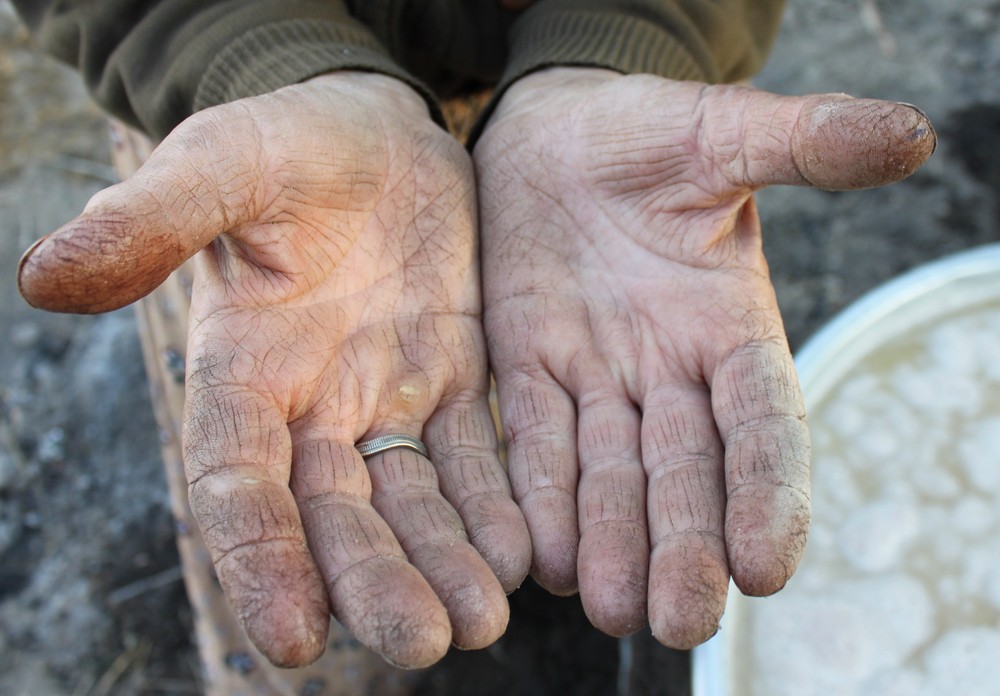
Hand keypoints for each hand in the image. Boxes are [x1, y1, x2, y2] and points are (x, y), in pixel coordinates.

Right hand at [19, 72, 530, 667]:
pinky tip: (522, 552)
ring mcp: (389, 398)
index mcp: (244, 371)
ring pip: (412, 502)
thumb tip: (46, 276)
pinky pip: (473, 456)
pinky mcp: (455, 380)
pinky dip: (495, 505)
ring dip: (444, 563)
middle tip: (423, 642)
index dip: (260, 559)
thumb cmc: (287, 145)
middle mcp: (314, 406)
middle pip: (338, 516)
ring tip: (481, 623)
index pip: (240, 484)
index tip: (293, 638)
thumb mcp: (221, 166)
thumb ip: (152, 222)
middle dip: (375, 581)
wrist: (374, 133)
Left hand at [474, 68, 934, 647]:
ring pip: (609, 476)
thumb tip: (913, 132)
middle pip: (685, 475)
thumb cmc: (644, 130)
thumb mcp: (723, 132)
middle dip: (684, 546)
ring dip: (610, 542)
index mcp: (729, 327)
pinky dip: (539, 498)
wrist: (552, 132)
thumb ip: (803, 144)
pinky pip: (535, 444)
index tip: (767, 565)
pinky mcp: (530, 372)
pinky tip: (538, 556)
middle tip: (681, 621)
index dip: (768, 491)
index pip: (762, 424)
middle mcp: (668, 372)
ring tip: (608, 606)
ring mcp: (598, 378)